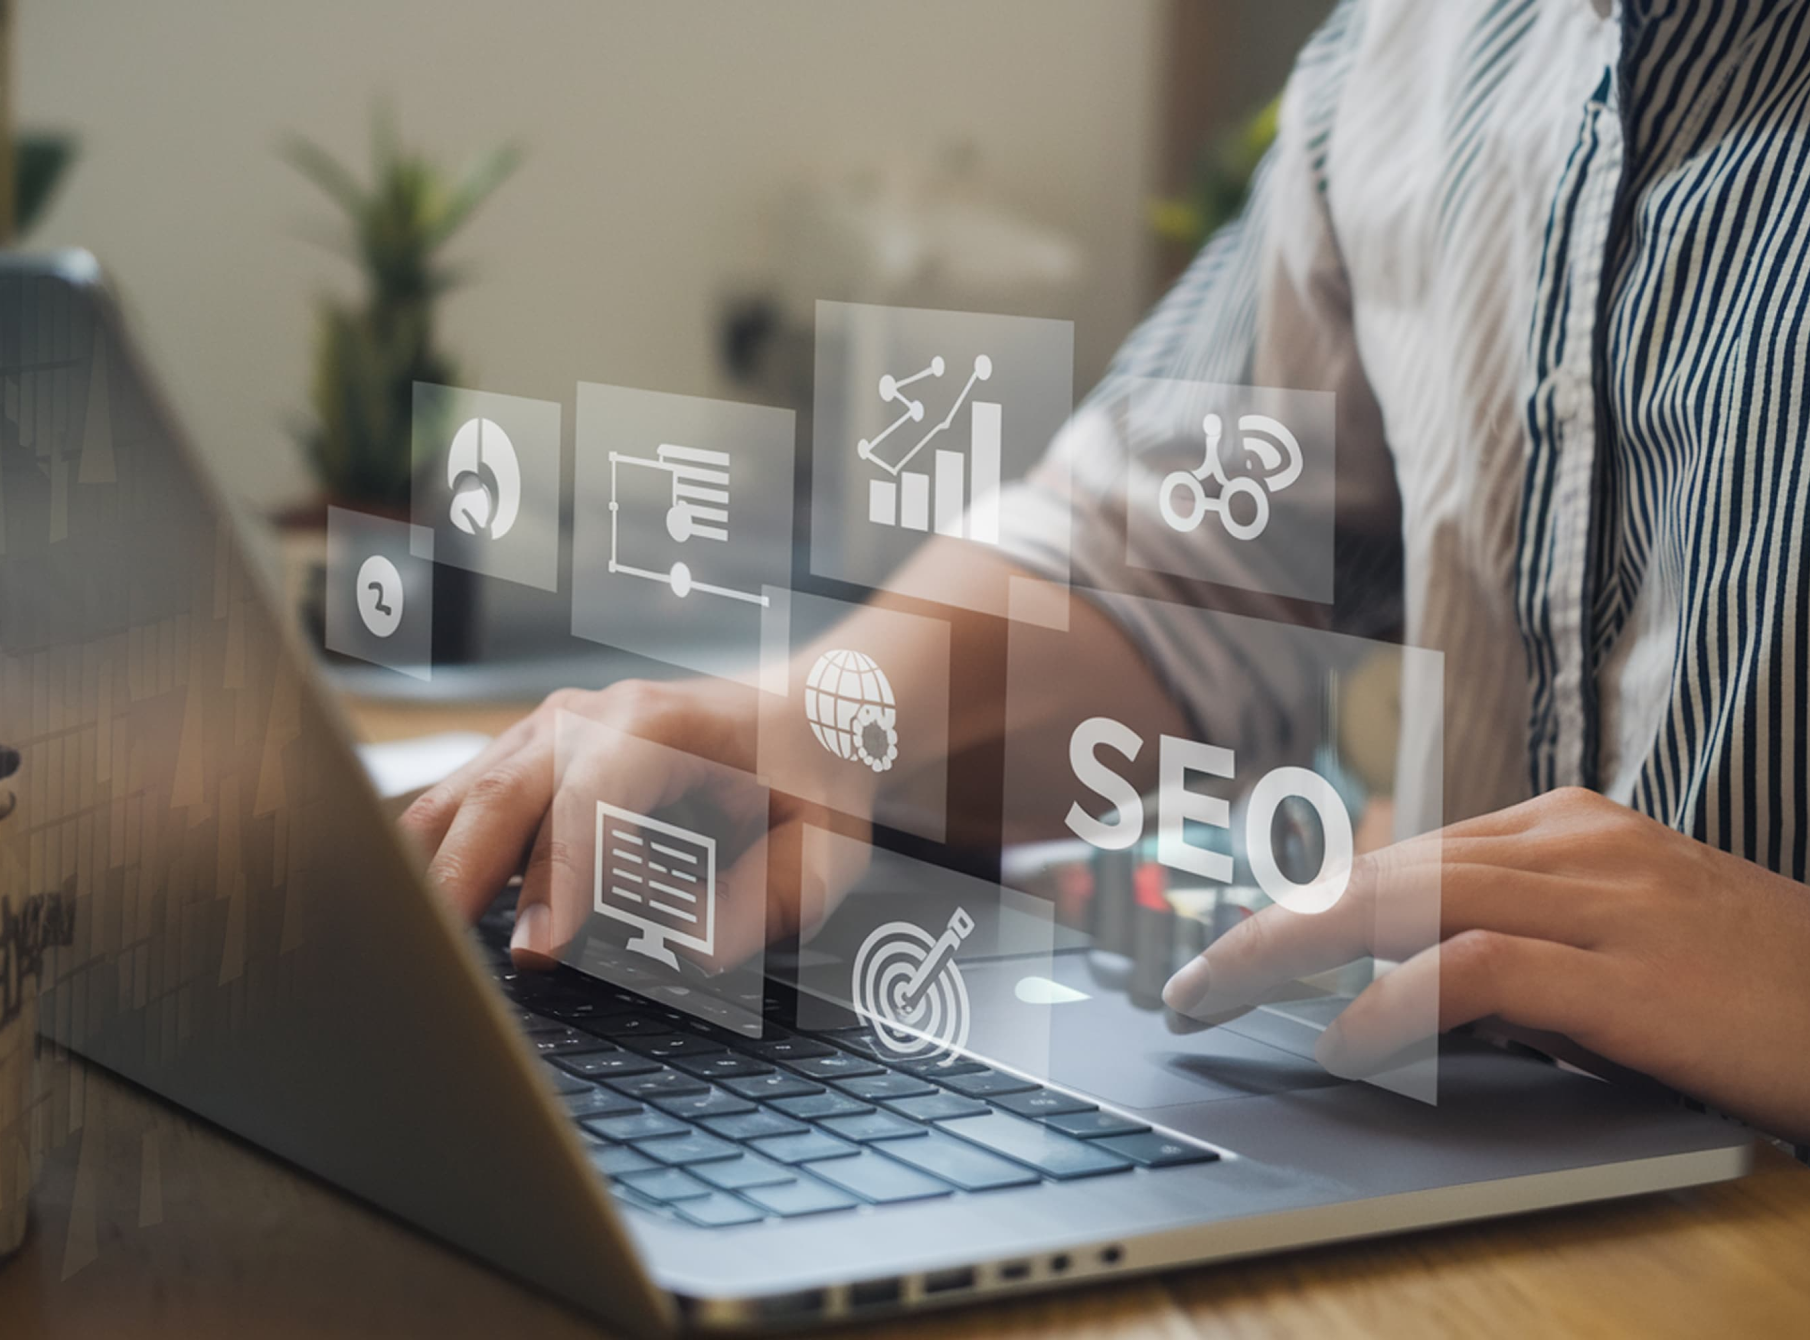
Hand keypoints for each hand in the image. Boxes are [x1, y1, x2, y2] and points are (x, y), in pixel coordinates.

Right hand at [399, 678, 869, 970]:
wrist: (802, 713)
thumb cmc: (807, 780)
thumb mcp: (822, 847)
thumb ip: (765, 901)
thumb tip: (688, 952)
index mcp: (662, 724)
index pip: (592, 797)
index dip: (563, 874)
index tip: (541, 951)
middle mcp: (592, 717)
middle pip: (503, 792)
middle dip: (466, 878)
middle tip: (444, 963)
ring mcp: (550, 731)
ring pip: (464, 794)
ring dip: (432, 868)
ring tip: (407, 944)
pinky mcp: (529, 759)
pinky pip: (462, 803)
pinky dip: (435, 855)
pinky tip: (423, 912)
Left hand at [1162, 787, 1809, 1142]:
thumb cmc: (1748, 993)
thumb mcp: (1615, 951)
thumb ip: (1514, 950)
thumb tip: (1399, 990)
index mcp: (1564, 828)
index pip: (1397, 855)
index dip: (1304, 902)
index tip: (1236, 948)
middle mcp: (1572, 843)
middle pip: (1380, 868)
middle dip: (1271, 925)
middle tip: (1192, 981)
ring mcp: (1603, 897)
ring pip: (1405, 898)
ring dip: (1293, 949)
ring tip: (1218, 997)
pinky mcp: (1630, 969)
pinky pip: (1475, 967)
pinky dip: (1396, 1002)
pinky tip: (1346, 1041)